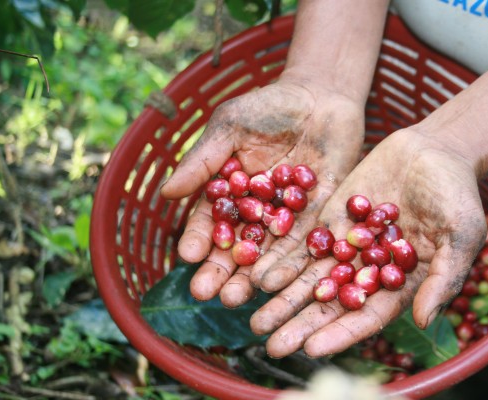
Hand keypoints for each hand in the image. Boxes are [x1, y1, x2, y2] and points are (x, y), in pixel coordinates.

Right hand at [160, 80, 364, 306]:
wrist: (321, 96)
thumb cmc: (269, 106)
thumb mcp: (230, 126)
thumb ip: (203, 160)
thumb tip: (167, 192)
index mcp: (230, 191)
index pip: (210, 221)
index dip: (199, 238)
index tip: (188, 257)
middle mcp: (256, 210)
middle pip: (236, 245)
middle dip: (220, 270)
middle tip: (206, 293)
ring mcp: (288, 216)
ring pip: (267, 252)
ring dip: (251, 276)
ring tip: (236, 299)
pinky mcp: (319, 216)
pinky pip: (304, 242)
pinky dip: (290, 262)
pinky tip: (277, 281)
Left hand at [249, 128, 487, 357]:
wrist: (433, 150)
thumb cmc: (456, 194)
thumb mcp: (462, 235)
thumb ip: (444, 277)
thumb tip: (425, 320)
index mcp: (398, 284)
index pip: (366, 316)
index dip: (340, 333)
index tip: (311, 349)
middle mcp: (367, 270)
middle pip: (331, 304)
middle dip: (301, 324)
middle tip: (271, 345)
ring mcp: (346, 245)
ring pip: (310, 278)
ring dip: (283, 299)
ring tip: (255, 318)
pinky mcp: (330, 220)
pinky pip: (303, 243)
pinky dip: (282, 260)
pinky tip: (258, 274)